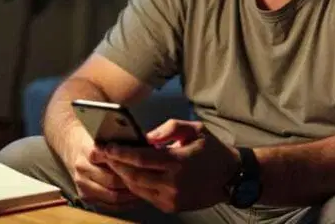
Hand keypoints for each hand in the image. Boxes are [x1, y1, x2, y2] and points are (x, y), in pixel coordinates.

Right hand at [66, 131, 141, 210]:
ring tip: (143, 191)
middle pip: (113, 181)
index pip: (113, 162)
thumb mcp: (106, 137)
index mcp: (90, 152)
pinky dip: (122, 204)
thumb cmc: (95, 143)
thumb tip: (145, 149)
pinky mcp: (83, 196)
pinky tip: (133, 198)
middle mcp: (83, 168)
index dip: (130, 167)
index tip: (145, 168)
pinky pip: (107, 205)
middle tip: (148, 182)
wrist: (72, 149)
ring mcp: (82, 184)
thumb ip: (121, 145)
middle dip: (132, 183)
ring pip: (111, 196)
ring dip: (129, 196)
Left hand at [100, 119, 239, 212]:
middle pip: (134, 175)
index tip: (107, 146)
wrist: (232, 177)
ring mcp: (172, 198)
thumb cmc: (212, 150)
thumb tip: (146, 137)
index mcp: (179, 161)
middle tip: (102, 154)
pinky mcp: (172, 206)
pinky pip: (146, 195)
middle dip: (116, 165)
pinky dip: (135, 184)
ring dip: (122, 175)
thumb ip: (169, 129)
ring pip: (137, 188)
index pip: (141, 159)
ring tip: (112, 162)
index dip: (121, 153)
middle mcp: (174, 183)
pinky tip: (129, 174)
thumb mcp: (195, 129)